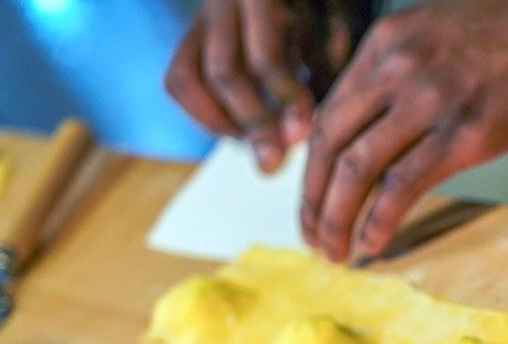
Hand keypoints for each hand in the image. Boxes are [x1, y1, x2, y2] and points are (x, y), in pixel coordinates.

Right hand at [165, 0, 357, 172]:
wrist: (273, 0)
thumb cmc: (316, 11)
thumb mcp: (329, 24)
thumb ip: (324, 62)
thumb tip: (309, 125)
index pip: (265, 58)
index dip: (283, 101)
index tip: (301, 134)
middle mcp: (222, 2)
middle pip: (223, 74)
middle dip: (252, 124)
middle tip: (272, 163)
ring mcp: (201, 20)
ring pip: (188, 80)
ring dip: (222, 122)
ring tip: (257, 143)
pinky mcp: (188, 39)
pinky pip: (178, 82)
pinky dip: (204, 114)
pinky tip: (237, 131)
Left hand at [301, 0, 507, 261]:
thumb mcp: (446, 33)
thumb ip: (409, 73)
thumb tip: (392, 125)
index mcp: (387, 42)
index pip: (330, 113)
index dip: (313, 165)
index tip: (314, 198)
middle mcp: (396, 68)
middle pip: (329, 145)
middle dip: (312, 200)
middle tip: (311, 236)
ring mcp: (429, 100)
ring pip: (355, 170)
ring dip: (335, 219)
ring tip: (333, 252)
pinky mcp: (465, 134)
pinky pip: (401, 187)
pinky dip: (378, 221)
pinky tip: (372, 244)